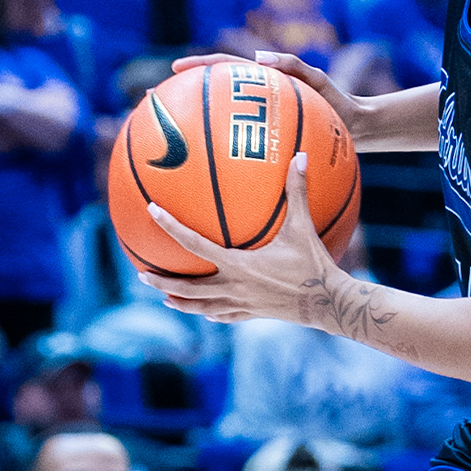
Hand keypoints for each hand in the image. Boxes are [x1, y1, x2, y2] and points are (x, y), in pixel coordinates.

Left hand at [141, 153, 369, 330]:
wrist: (328, 304)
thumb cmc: (315, 264)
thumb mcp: (303, 227)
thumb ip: (297, 191)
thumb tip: (299, 155)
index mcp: (237, 265)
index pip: (194, 244)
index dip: (170, 226)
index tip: (152, 212)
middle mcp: (233, 287)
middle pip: (187, 288)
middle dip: (162, 282)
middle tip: (142, 275)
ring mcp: (241, 304)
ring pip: (200, 307)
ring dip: (179, 301)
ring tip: (164, 297)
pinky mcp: (252, 314)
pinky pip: (223, 315)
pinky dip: (210, 312)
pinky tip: (205, 312)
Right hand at [173, 51, 375, 142]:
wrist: (357, 128)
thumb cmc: (339, 102)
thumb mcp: (319, 80)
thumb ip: (293, 65)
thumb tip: (258, 56)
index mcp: (262, 82)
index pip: (223, 68)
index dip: (198, 69)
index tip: (174, 71)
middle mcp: (255, 102)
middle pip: (212, 96)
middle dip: (183, 97)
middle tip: (155, 104)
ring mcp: (259, 124)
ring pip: (221, 125)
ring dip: (195, 129)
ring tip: (168, 140)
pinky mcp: (267, 143)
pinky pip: (241, 151)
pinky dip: (224, 160)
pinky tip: (209, 176)